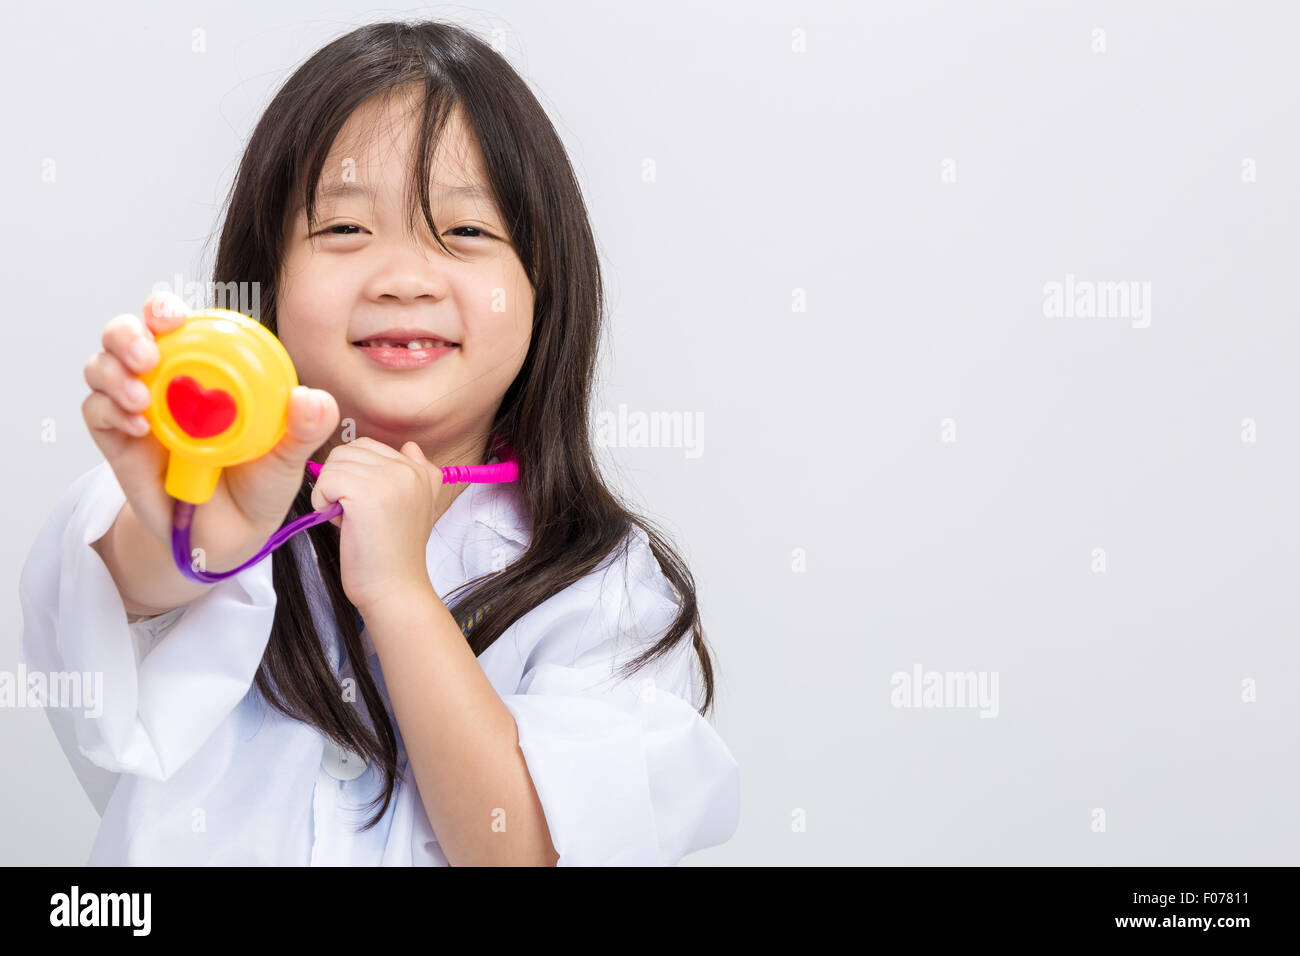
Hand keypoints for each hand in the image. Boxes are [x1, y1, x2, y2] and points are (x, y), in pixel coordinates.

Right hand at [83, 291, 339, 561]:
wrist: (230, 536)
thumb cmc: (259, 483)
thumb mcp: (288, 456)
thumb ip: (304, 428)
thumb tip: (314, 400)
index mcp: (208, 367)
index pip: (179, 323)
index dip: (165, 309)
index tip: (173, 318)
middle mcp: (167, 379)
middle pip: (127, 334)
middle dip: (127, 333)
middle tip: (147, 354)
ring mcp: (138, 407)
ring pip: (101, 367)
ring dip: (113, 373)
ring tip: (141, 400)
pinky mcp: (116, 439)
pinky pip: (96, 412)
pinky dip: (109, 411)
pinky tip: (138, 426)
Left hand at [308, 437, 454, 611]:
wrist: (394, 589)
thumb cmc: (394, 555)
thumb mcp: (417, 507)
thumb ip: (417, 472)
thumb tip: (410, 446)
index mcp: (420, 470)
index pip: (367, 447)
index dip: (354, 475)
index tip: (368, 507)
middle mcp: (409, 468)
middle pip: (347, 452)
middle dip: (341, 481)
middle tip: (357, 515)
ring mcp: (388, 478)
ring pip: (334, 464)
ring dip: (330, 493)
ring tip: (350, 520)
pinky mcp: (365, 492)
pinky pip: (325, 481)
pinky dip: (322, 503)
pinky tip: (341, 524)